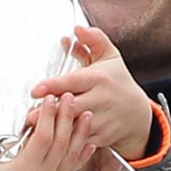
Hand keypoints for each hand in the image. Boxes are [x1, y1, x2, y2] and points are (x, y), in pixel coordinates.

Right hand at [0, 98, 94, 170]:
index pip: (44, 137)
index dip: (48, 116)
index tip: (50, 98)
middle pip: (61, 143)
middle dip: (67, 118)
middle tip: (70, 98)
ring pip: (70, 156)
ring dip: (80, 134)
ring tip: (88, 115)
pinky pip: (70, 169)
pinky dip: (81, 155)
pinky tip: (89, 144)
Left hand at [31, 26, 151, 161]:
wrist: (139, 114)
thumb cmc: (119, 82)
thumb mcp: (110, 56)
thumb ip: (93, 40)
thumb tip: (77, 29)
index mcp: (100, 78)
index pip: (73, 82)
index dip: (53, 86)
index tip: (36, 90)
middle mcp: (102, 100)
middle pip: (72, 107)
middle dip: (51, 111)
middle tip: (30, 113)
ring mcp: (102, 120)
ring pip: (75, 127)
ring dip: (55, 128)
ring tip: (36, 127)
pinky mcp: (102, 137)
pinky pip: (81, 141)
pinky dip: (66, 141)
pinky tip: (51, 139)